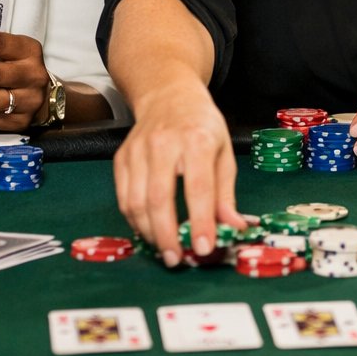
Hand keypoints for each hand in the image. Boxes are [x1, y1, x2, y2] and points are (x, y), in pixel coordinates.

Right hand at [113, 79, 245, 266]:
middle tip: (176, 259)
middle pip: (159, 199)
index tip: (203, 249)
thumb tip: (235, 228)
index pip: (198, 188)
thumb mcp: (224, 153)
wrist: (169, 96)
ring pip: (136, 202)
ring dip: (149, 232)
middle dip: (167, 235)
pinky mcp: (122, 158)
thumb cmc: (202, 126)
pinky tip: (148, 230)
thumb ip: (226, 193)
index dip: (200, 221)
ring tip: (163, 249)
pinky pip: (123, 197)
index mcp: (197, 140)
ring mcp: (138, 150)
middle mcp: (164, 144)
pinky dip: (134, 220)